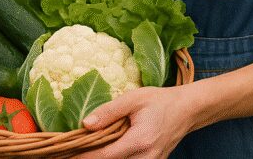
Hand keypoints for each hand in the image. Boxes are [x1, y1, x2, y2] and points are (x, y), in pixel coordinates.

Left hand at [75, 86, 195, 158]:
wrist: (187, 110)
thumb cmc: (160, 101)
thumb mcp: (134, 99)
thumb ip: (109, 111)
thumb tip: (85, 124)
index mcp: (139, 141)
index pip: (104, 155)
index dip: (83, 156)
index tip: (65, 153)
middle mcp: (146, 158)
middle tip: (73, 151)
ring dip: (104, 158)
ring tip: (87, 150)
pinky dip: (116, 158)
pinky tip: (105, 150)